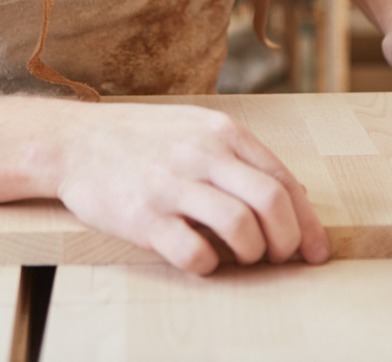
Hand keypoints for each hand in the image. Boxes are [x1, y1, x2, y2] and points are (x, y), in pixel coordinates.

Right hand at [53, 102, 329, 274]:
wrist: (75, 140)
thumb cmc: (142, 137)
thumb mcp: (195, 126)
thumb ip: (238, 154)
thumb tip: (291, 194)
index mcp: (221, 131)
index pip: (283, 178)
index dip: (308, 221)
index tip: (315, 250)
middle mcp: (201, 154)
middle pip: (271, 202)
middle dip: (289, 240)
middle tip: (282, 257)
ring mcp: (172, 184)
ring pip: (240, 226)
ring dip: (253, 253)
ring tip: (244, 256)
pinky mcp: (144, 217)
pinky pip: (194, 252)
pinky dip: (209, 265)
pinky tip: (203, 259)